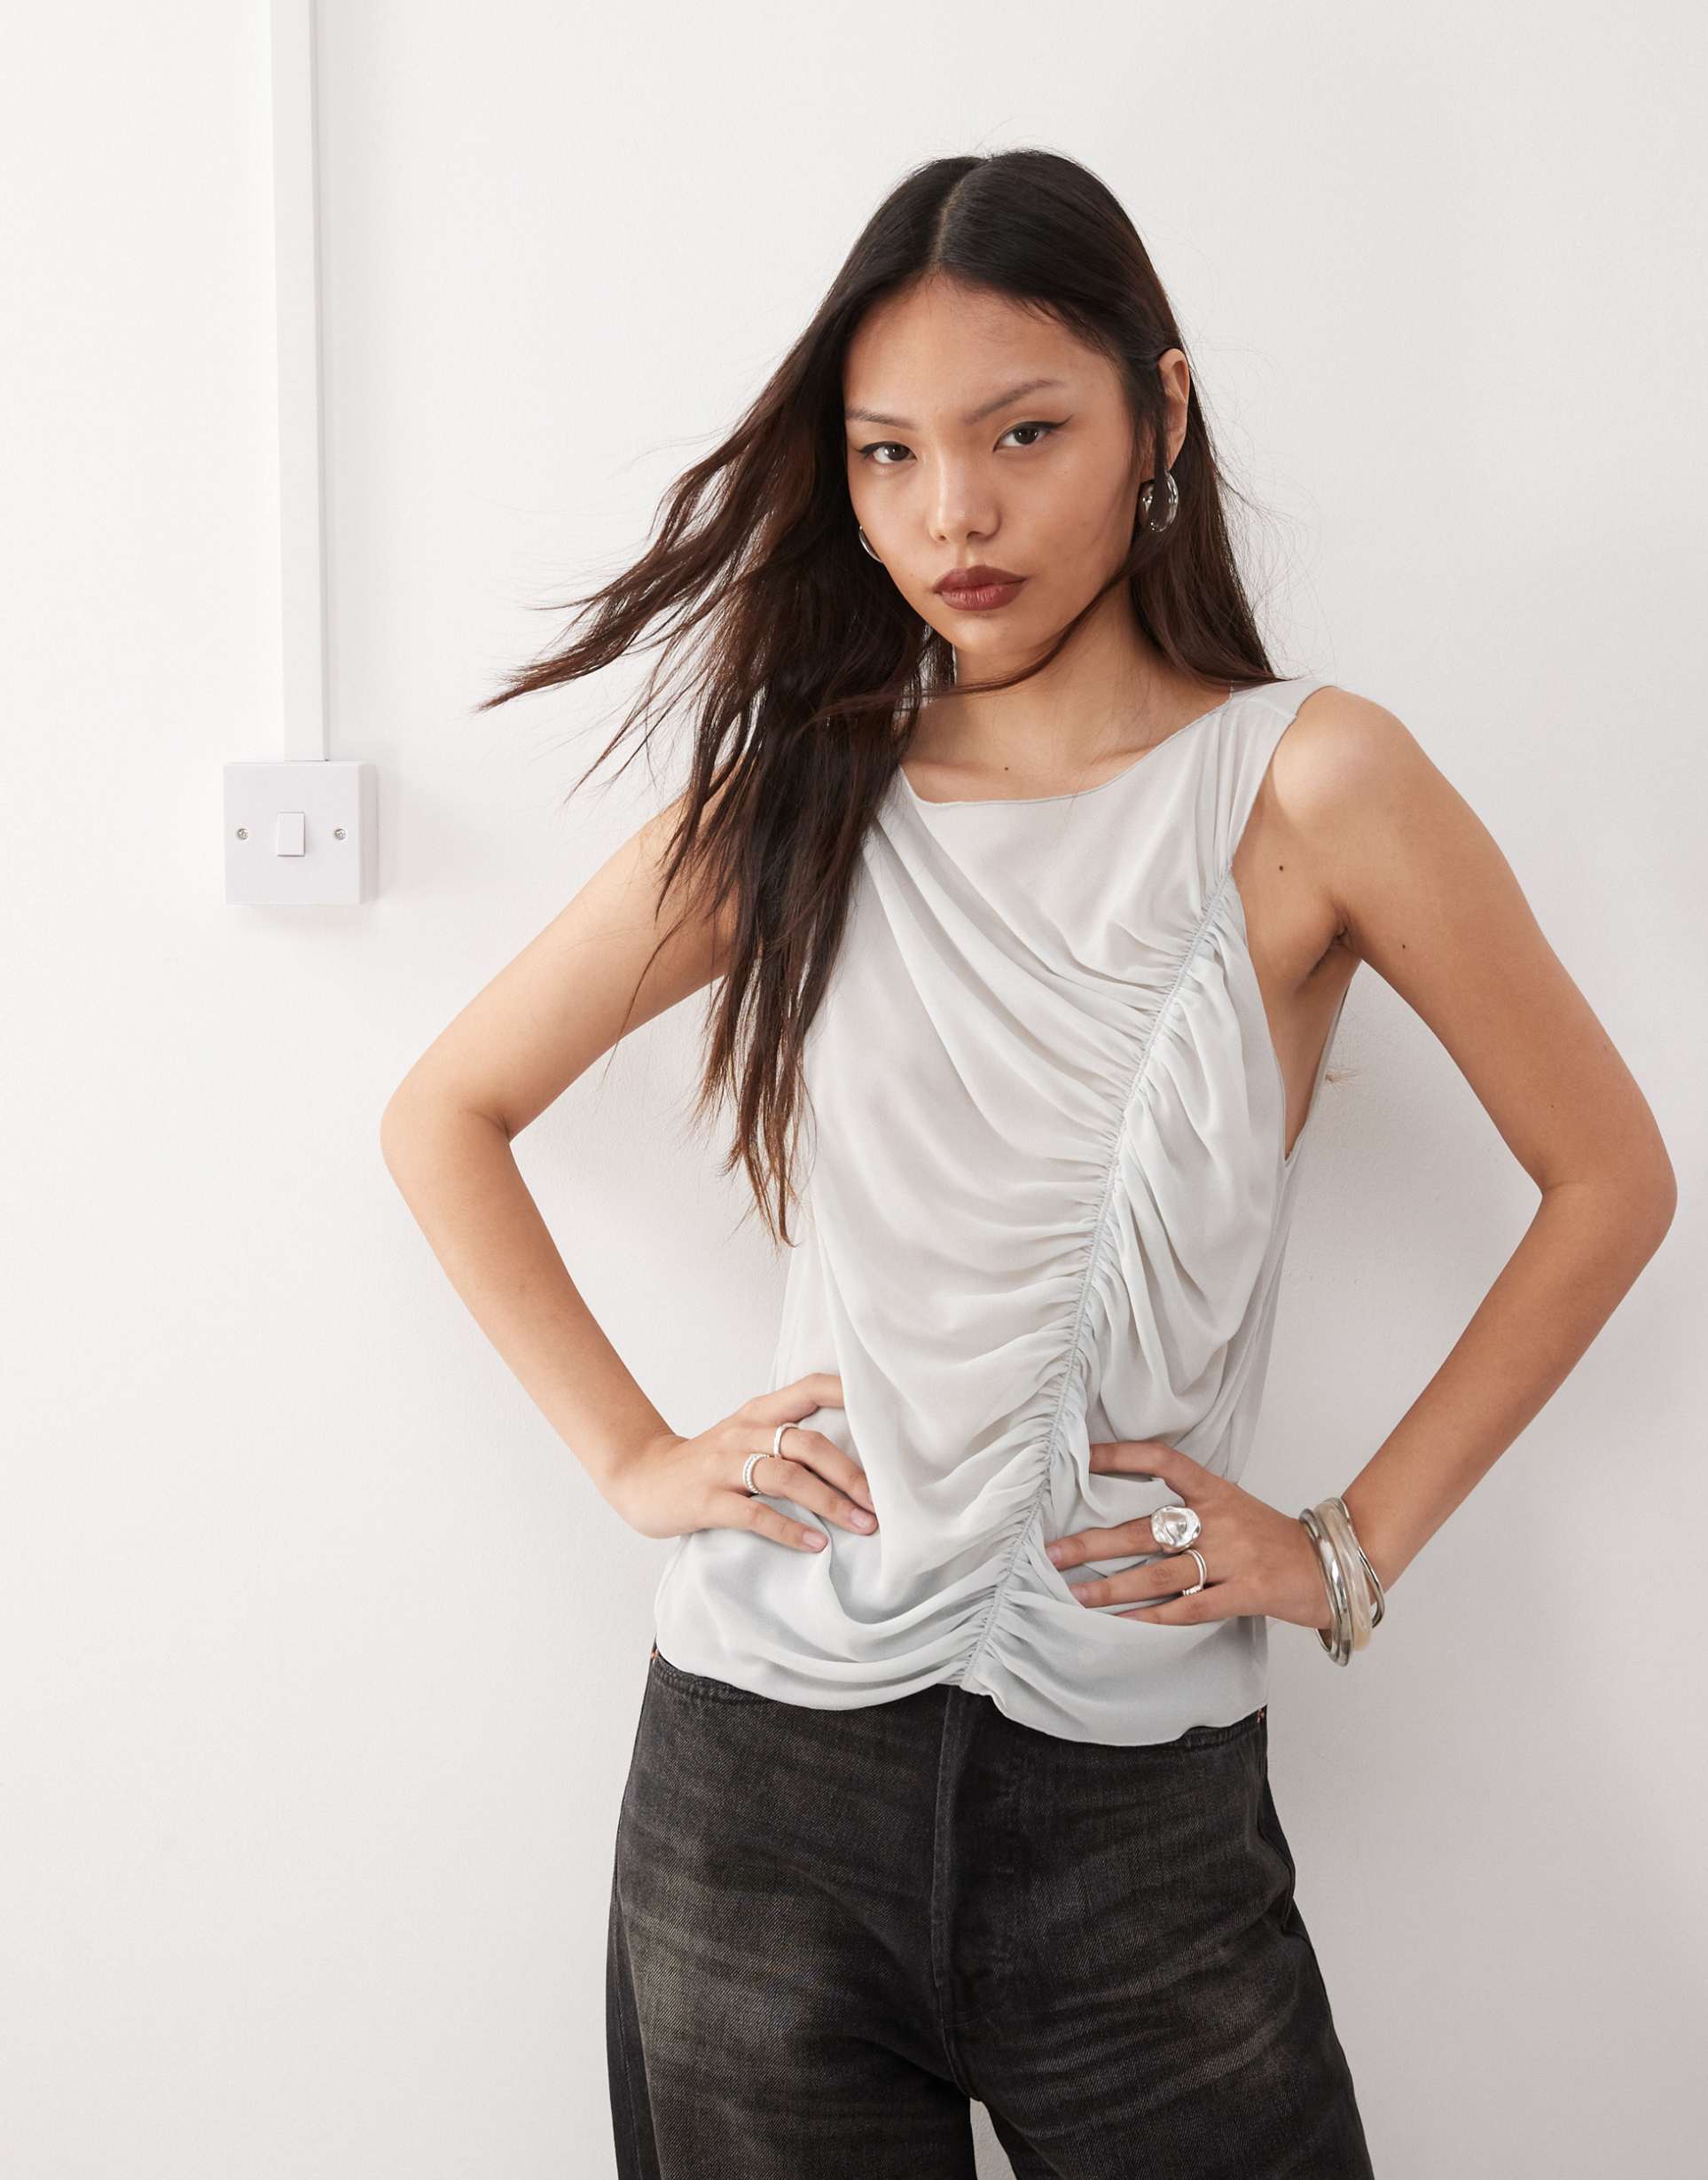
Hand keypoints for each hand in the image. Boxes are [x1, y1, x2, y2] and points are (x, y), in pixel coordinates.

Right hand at [606, 1371, 878, 1553]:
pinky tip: (816, 1544)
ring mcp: (724, 1466)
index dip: (848, 1395)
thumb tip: (857, 1453)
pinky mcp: (707, 1501)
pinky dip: (789, 1529)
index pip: (809, 1388)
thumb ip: (789, 1436)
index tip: (888, 1417)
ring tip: (862, 1526)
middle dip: (849, 1473)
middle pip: (806, 1442)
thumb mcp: (746, 1436)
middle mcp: (744, 1433)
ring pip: (786, 1477)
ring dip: (829, 1503)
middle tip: (882, 1502)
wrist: (641, 1478)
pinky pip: (755, 1513)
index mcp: (758, 1413)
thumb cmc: (709, 1462)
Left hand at [1042, 1437, 1330, 1629]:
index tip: (1080, 1458)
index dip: (1121, 1456)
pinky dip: (1155, 1617)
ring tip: (1075, 1595)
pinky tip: (1125, 1624)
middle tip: (1050, 1552)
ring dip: (1112, 1587)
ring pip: (1159, 1572)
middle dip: (1092, 1543)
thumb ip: (1189, 1509)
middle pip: (1144, 1528)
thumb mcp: (1232, 1508)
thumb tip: (1128, 1522)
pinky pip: (1191, 1607)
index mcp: (1215, 1491)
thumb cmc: (1270, 1540)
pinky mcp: (1247, 1592)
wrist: (1332, 1565)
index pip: (1161, 1460)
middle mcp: (1219, 1519)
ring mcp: (1233, 1557)